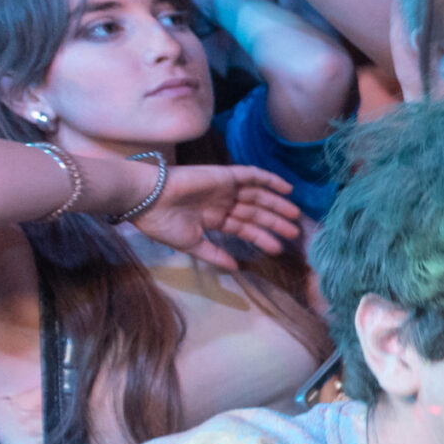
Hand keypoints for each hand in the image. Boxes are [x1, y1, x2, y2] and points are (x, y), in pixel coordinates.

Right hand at [128, 162, 303, 266]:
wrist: (147, 199)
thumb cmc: (163, 223)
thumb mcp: (190, 244)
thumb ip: (214, 254)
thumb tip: (235, 268)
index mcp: (213, 219)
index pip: (244, 228)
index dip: (261, 238)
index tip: (278, 249)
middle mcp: (221, 202)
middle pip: (255, 213)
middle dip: (275, 223)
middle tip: (295, 233)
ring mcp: (224, 188)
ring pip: (258, 196)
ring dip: (277, 205)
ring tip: (295, 215)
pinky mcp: (225, 175)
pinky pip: (252, 175)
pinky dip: (269, 180)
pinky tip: (286, 189)